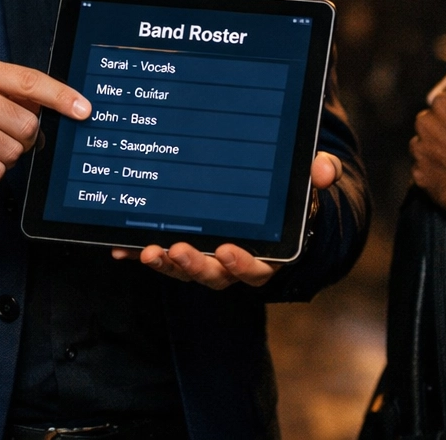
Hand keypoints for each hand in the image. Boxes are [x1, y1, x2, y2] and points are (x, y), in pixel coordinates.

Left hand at [110, 152, 343, 288]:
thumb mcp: (309, 184)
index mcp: (269, 254)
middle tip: (179, 250)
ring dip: (167, 264)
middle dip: (196, 265)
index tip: (229, 250)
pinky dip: (140, 254)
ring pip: (186, 270)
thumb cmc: (291, 200)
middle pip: (215, 275)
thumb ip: (321, 174)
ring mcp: (207, 259)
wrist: (273, 209)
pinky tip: (121, 248)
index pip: (257, 268)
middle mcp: (235, 263)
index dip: (242, 264)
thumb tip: (325, 170)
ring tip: (149, 251)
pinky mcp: (183, 251)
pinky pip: (162, 257)